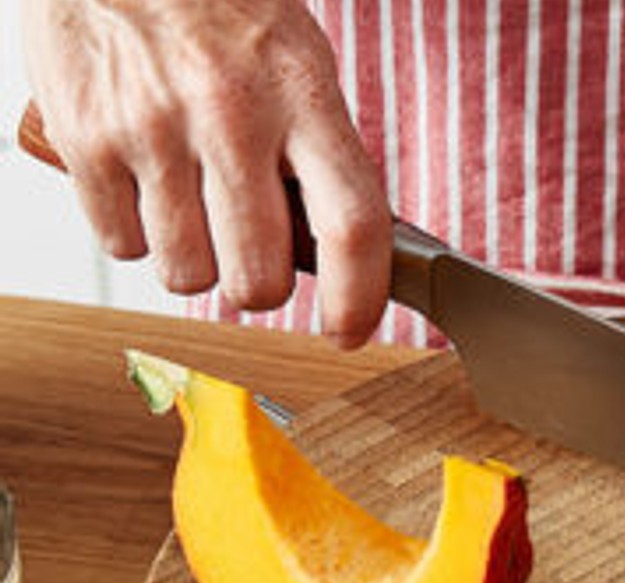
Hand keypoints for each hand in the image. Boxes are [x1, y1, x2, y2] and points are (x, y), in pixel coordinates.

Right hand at [21, 0, 390, 345]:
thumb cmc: (218, 4)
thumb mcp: (296, 59)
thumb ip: (320, 151)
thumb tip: (344, 251)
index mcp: (301, 93)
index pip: (353, 225)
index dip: (360, 298)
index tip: (350, 330)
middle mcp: (230, 115)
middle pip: (261, 278)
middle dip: (262, 287)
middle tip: (255, 255)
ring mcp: (152, 130)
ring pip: (188, 275)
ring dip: (196, 261)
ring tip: (193, 204)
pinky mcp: (87, 139)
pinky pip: (124, 246)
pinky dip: (137, 233)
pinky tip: (147, 183)